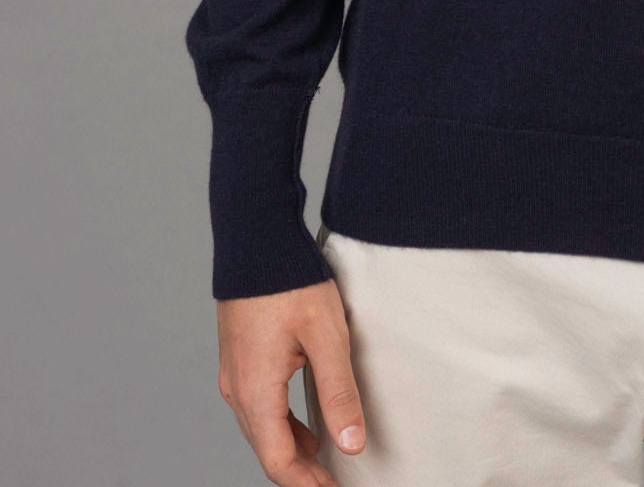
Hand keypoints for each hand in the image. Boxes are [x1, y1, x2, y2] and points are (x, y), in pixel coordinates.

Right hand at [216, 280, 366, 483]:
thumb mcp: (326, 337)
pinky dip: (281, 426)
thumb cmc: (291, 283)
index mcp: (256, 391)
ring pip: (260, 430)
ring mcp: (234, 373)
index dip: (306, 485)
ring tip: (324, 463)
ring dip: (290, 451)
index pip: (278, 461)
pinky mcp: (239, 358)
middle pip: (266, 450)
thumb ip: (338, 392)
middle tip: (332, 484)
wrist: (257, 240)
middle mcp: (237, 389)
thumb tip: (351, 444)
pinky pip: (257, 407)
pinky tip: (305, 427)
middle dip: (300, 474)